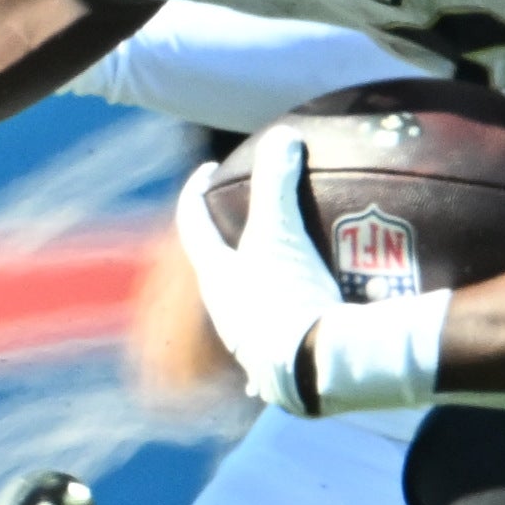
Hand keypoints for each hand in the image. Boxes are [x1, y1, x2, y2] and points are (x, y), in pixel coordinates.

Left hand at [173, 133, 446, 417]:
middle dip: (229, 245)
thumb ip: (277, 182)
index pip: (193, 225)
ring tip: (286, 270)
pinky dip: (294, 330)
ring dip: (260, 288)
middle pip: (218, 270)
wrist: (311, 369)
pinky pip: (285, 342)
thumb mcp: (280, 232)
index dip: (195, 193)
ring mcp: (250, 345)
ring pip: (247, 309)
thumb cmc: (286, 296)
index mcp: (217, 278)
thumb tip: (283, 135)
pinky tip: (310, 330)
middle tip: (248, 221)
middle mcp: (226, 313)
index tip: (206, 171)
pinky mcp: (280, 369)